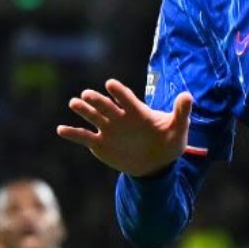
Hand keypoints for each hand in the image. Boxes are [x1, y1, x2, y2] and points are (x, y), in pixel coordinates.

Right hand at [57, 78, 192, 176]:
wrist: (156, 163)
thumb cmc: (168, 141)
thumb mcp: (178, 129)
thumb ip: (181, 113)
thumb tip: (187, 95)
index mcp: (137, 111)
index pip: (126, 99)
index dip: (118, 92)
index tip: (110, 85)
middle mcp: (119, 116)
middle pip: (106, 106)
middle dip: (97, 100)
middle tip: (88, 95)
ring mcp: (108, 129)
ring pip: (92, 116)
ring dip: (83, 110)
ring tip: (74, 103)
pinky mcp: (100, 143)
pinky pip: (84, 136)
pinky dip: (73, 133)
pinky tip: (61, 129)